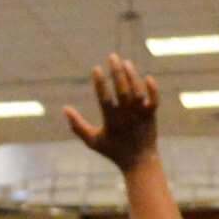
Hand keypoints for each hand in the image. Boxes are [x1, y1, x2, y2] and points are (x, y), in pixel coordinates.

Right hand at [64, 53, 160, 172]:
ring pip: (138, 92)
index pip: (105, 98)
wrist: (139, 162)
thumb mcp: (92, 141)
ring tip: (125, 62)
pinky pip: (154, 100)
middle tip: (112, 56)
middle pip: (123, 90)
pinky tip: (147, 77)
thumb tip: (65, 108)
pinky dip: (152, 89)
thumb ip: (78, 125)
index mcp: (111, 121)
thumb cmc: (114, 151)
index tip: (96, 68)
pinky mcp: (151, 115)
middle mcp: (127, 116)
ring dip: (132, 76)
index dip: (100, 83)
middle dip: (117, 72)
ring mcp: (140, 115)